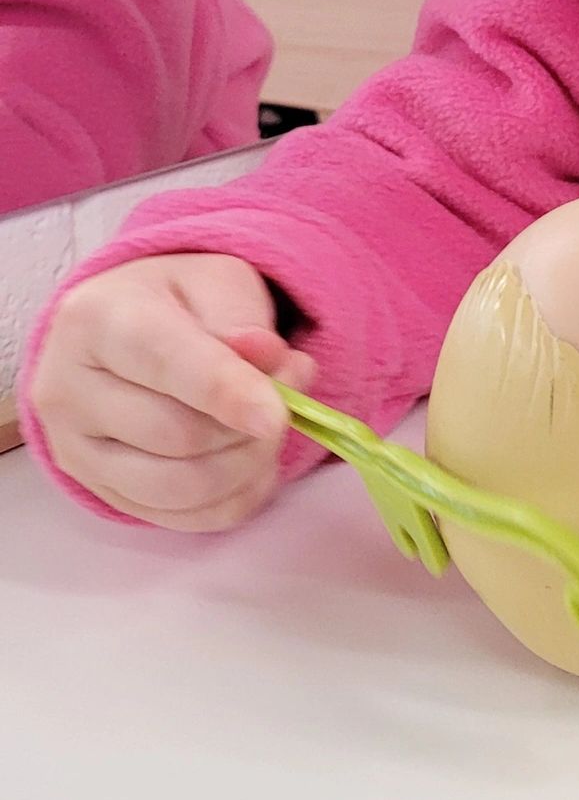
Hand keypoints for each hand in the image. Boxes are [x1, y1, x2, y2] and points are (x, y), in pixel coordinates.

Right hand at [28, 255, 315, 531]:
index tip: (278, 413)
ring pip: (177, 488)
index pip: (165, 363)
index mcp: (95, 320)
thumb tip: (268, 360)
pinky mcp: (97, 490)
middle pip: (175, 435)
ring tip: (272, 430)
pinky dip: (232, 500)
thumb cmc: (177, 301)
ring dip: (246, 468)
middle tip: (291, 401)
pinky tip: (255, 465)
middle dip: (250, 429)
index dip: (228, 393)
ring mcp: (75, 449)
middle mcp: (67, 390)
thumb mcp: (216, 281)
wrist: (126, 328)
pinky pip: (179, 518)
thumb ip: (242, 320)